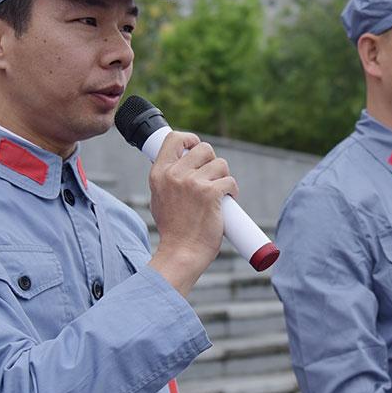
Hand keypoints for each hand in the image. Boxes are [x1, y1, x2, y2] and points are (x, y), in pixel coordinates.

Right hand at [146, 131, 237, 296]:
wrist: (180, 253)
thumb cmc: (173, 230)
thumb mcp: (159, 198)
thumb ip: (169, 180)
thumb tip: (183, 164)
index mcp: (159, 174)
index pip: (174, 139)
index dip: (190, 139)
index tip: (196, 147)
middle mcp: (175, 174)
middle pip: (204, 148)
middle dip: (213, 162)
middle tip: (212, 179)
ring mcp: (193, 183)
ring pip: (221, 164)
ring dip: (224, 177)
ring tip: (219, 193)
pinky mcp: (210, 193)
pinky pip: (230, 181)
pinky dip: (232, 191)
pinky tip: (228, 201)